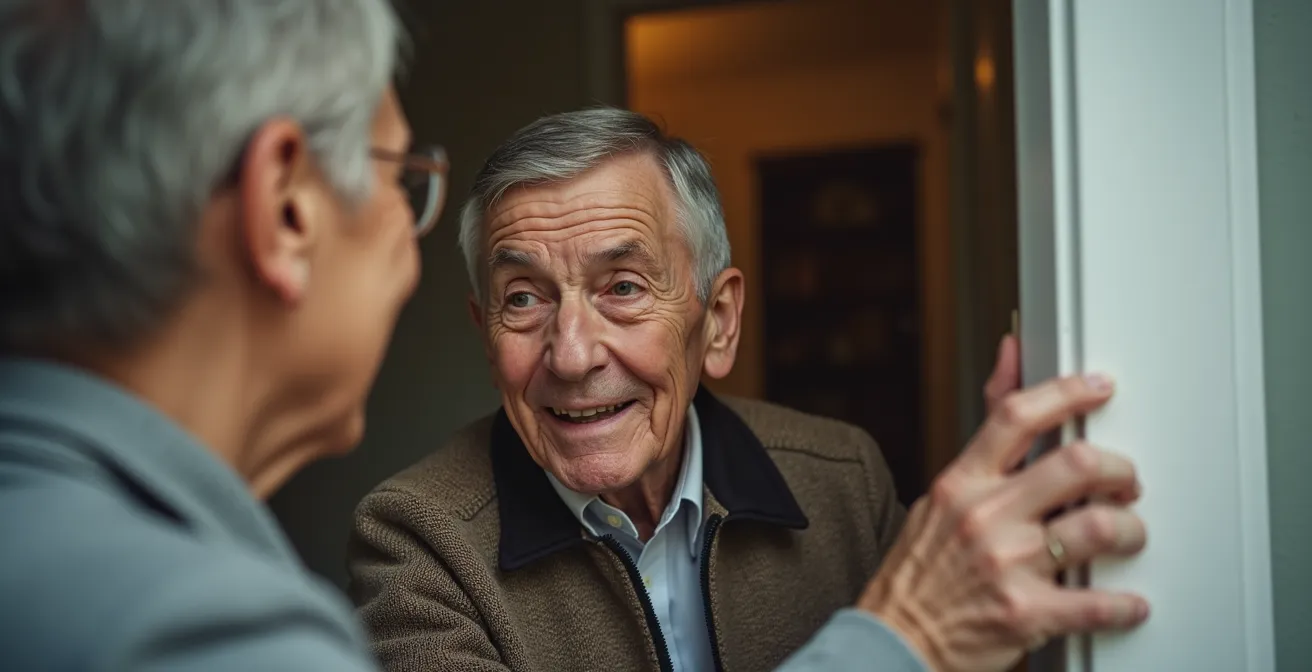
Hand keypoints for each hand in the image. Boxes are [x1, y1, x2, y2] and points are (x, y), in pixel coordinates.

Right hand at [857, 336, 1148, 671]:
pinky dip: (1124, 604)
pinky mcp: (1026, 614)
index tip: (1100, 388)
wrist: (894, 641)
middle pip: (1077, 466)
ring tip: (1128, 540)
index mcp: (961, 484)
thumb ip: (989, 437)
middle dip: (1119, 472)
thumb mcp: (944, 495)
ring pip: (1101, 528)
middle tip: (1126, 484)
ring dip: (1131, 533)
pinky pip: (1098, 603)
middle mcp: (985, 518)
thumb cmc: (920, 571)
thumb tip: (1010, 356)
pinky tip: (1126, 602)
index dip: (1067, 393)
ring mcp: (1007, 565)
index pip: (1017, 417)